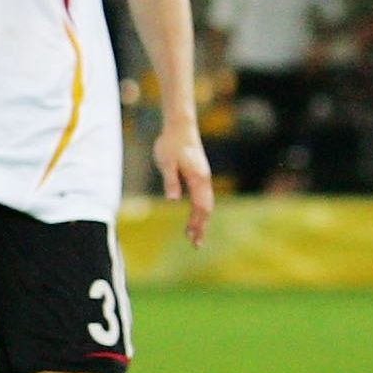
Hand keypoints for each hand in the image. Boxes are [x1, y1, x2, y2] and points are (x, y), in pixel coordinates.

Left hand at [155, 123, 213, 246]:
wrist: (179, 128)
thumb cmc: (170, 144)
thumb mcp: (166, 162)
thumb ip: (170, 180)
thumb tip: (172, 200)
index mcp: (198, 179)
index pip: (201, 206)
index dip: (198, 223)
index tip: (193, 238)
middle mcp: (204, 180)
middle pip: (206, 209)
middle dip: (201, 227)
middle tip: (195, 244)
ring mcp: (203, 177)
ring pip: (206, 203)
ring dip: (201, 220)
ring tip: (193, 236)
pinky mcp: (199, 175)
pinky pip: (202, 197)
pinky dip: (199, 210)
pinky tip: (194, 217)